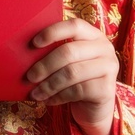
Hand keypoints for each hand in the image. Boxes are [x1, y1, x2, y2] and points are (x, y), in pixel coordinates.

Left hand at [26, 18, 117, 134]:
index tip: (34, 43)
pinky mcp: (106, 89)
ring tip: (36, 93)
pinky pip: (77, 90)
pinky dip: (58, 96)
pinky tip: (49, 100)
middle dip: (45, 65)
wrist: (94, 108)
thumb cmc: (76, 80)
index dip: (53, 32)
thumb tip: (25, 52)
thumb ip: (56, 52)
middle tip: (30, 76)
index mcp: (94, 35)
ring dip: (49, 84)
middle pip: (69, 52)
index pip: (75, 26)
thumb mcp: (68, 62)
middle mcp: (105, 48)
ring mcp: (109, 68)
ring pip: (71, 73)